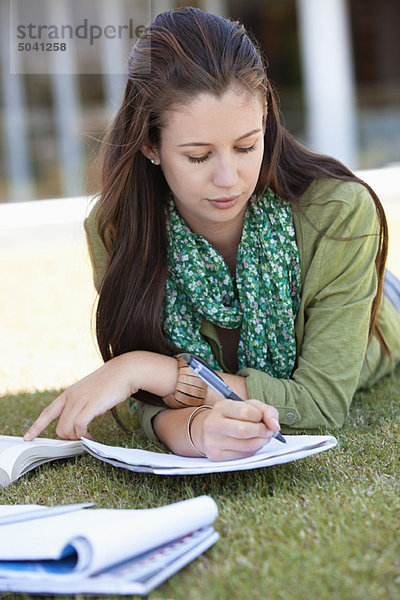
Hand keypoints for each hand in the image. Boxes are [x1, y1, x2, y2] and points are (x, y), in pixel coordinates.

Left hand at [24, 355, 140, 440]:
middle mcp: (71, 397)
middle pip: (59, 427)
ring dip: (77, 438)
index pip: (48, 412)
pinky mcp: (91, 405)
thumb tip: (79, 421)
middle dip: (68, 438)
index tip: (28, 437)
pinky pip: (79, 427)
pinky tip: (91, 438)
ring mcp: (80, 400)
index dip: (37, 426)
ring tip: (88, 439)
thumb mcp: (90, 391)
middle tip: (81, 439)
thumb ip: (82, 403)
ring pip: (67, 429)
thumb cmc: (111, 382)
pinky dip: (84, 436)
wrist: (125, 371)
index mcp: (69, 393)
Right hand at [192, 399, 280, 460]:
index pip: (245, 412)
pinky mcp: (216, 456)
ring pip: (247, 446)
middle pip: (244, 430)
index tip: (261, 417)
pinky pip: (243, 455)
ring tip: (261, 437)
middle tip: (267, 430)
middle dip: (262, 431)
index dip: (259, 416)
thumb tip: (275, 426)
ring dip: (261, 442)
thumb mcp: (249, 406)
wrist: (211, 430)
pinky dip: (253, 450)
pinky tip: (251, 444)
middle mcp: (212, 424)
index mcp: (221, 407)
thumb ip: (266, 411)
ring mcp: (212, 441)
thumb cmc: (234, 416)